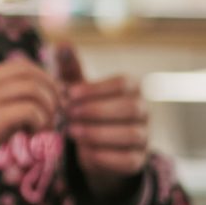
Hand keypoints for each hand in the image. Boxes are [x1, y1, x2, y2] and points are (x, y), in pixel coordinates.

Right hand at [0, 59, 62, 156]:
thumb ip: (4, 101)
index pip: (19, 65)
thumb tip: (42, 98)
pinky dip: (40, 121)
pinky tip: (33, 135)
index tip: (52, 96)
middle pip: (28, 72)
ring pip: (32, 89)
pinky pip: (29, 110)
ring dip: (47, 108)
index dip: (42, 77)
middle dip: (50, 89)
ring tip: (44, 127)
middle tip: (56, 111)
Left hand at [55, 42, 149, 198]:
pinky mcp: (137, 161)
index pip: (124, 83)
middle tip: (67, 114)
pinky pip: (128, 160)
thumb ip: (70, 69)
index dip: (96, 89)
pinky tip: (83, 151)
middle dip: (96, 111)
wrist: (93, 148)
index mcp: (132, 89)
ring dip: (98, 133)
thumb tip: (61, 43)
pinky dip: (105, 156)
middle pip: (130, 108)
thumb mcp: (77, 90)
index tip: (69, 94)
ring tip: (71, 131)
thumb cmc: (85, 111)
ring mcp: (144, 137)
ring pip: (131, 134)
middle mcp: (143, 111)